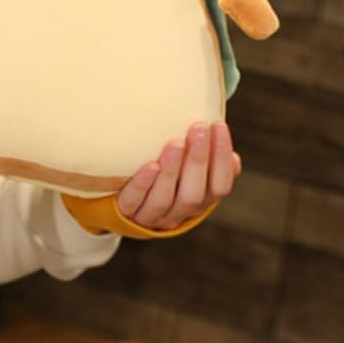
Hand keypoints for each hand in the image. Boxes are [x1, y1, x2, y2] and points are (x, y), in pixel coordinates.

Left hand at [115, 121, 241, 230]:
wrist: (120, 200)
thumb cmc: (160, 175)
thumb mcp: (185, 170)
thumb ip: (203, 158)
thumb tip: (223, 140)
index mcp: (200, 202)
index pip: (219, 187)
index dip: (222, 159)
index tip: (218, 126)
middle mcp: (179, 213)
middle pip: (193, 194)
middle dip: (198, 160)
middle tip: (199, 128)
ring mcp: (152, 216)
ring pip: (165, 198)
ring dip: (173, 170)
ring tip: (176, 143)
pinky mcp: (126, 212)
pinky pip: (134, 200)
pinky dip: (144, 183)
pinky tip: (150, 165)